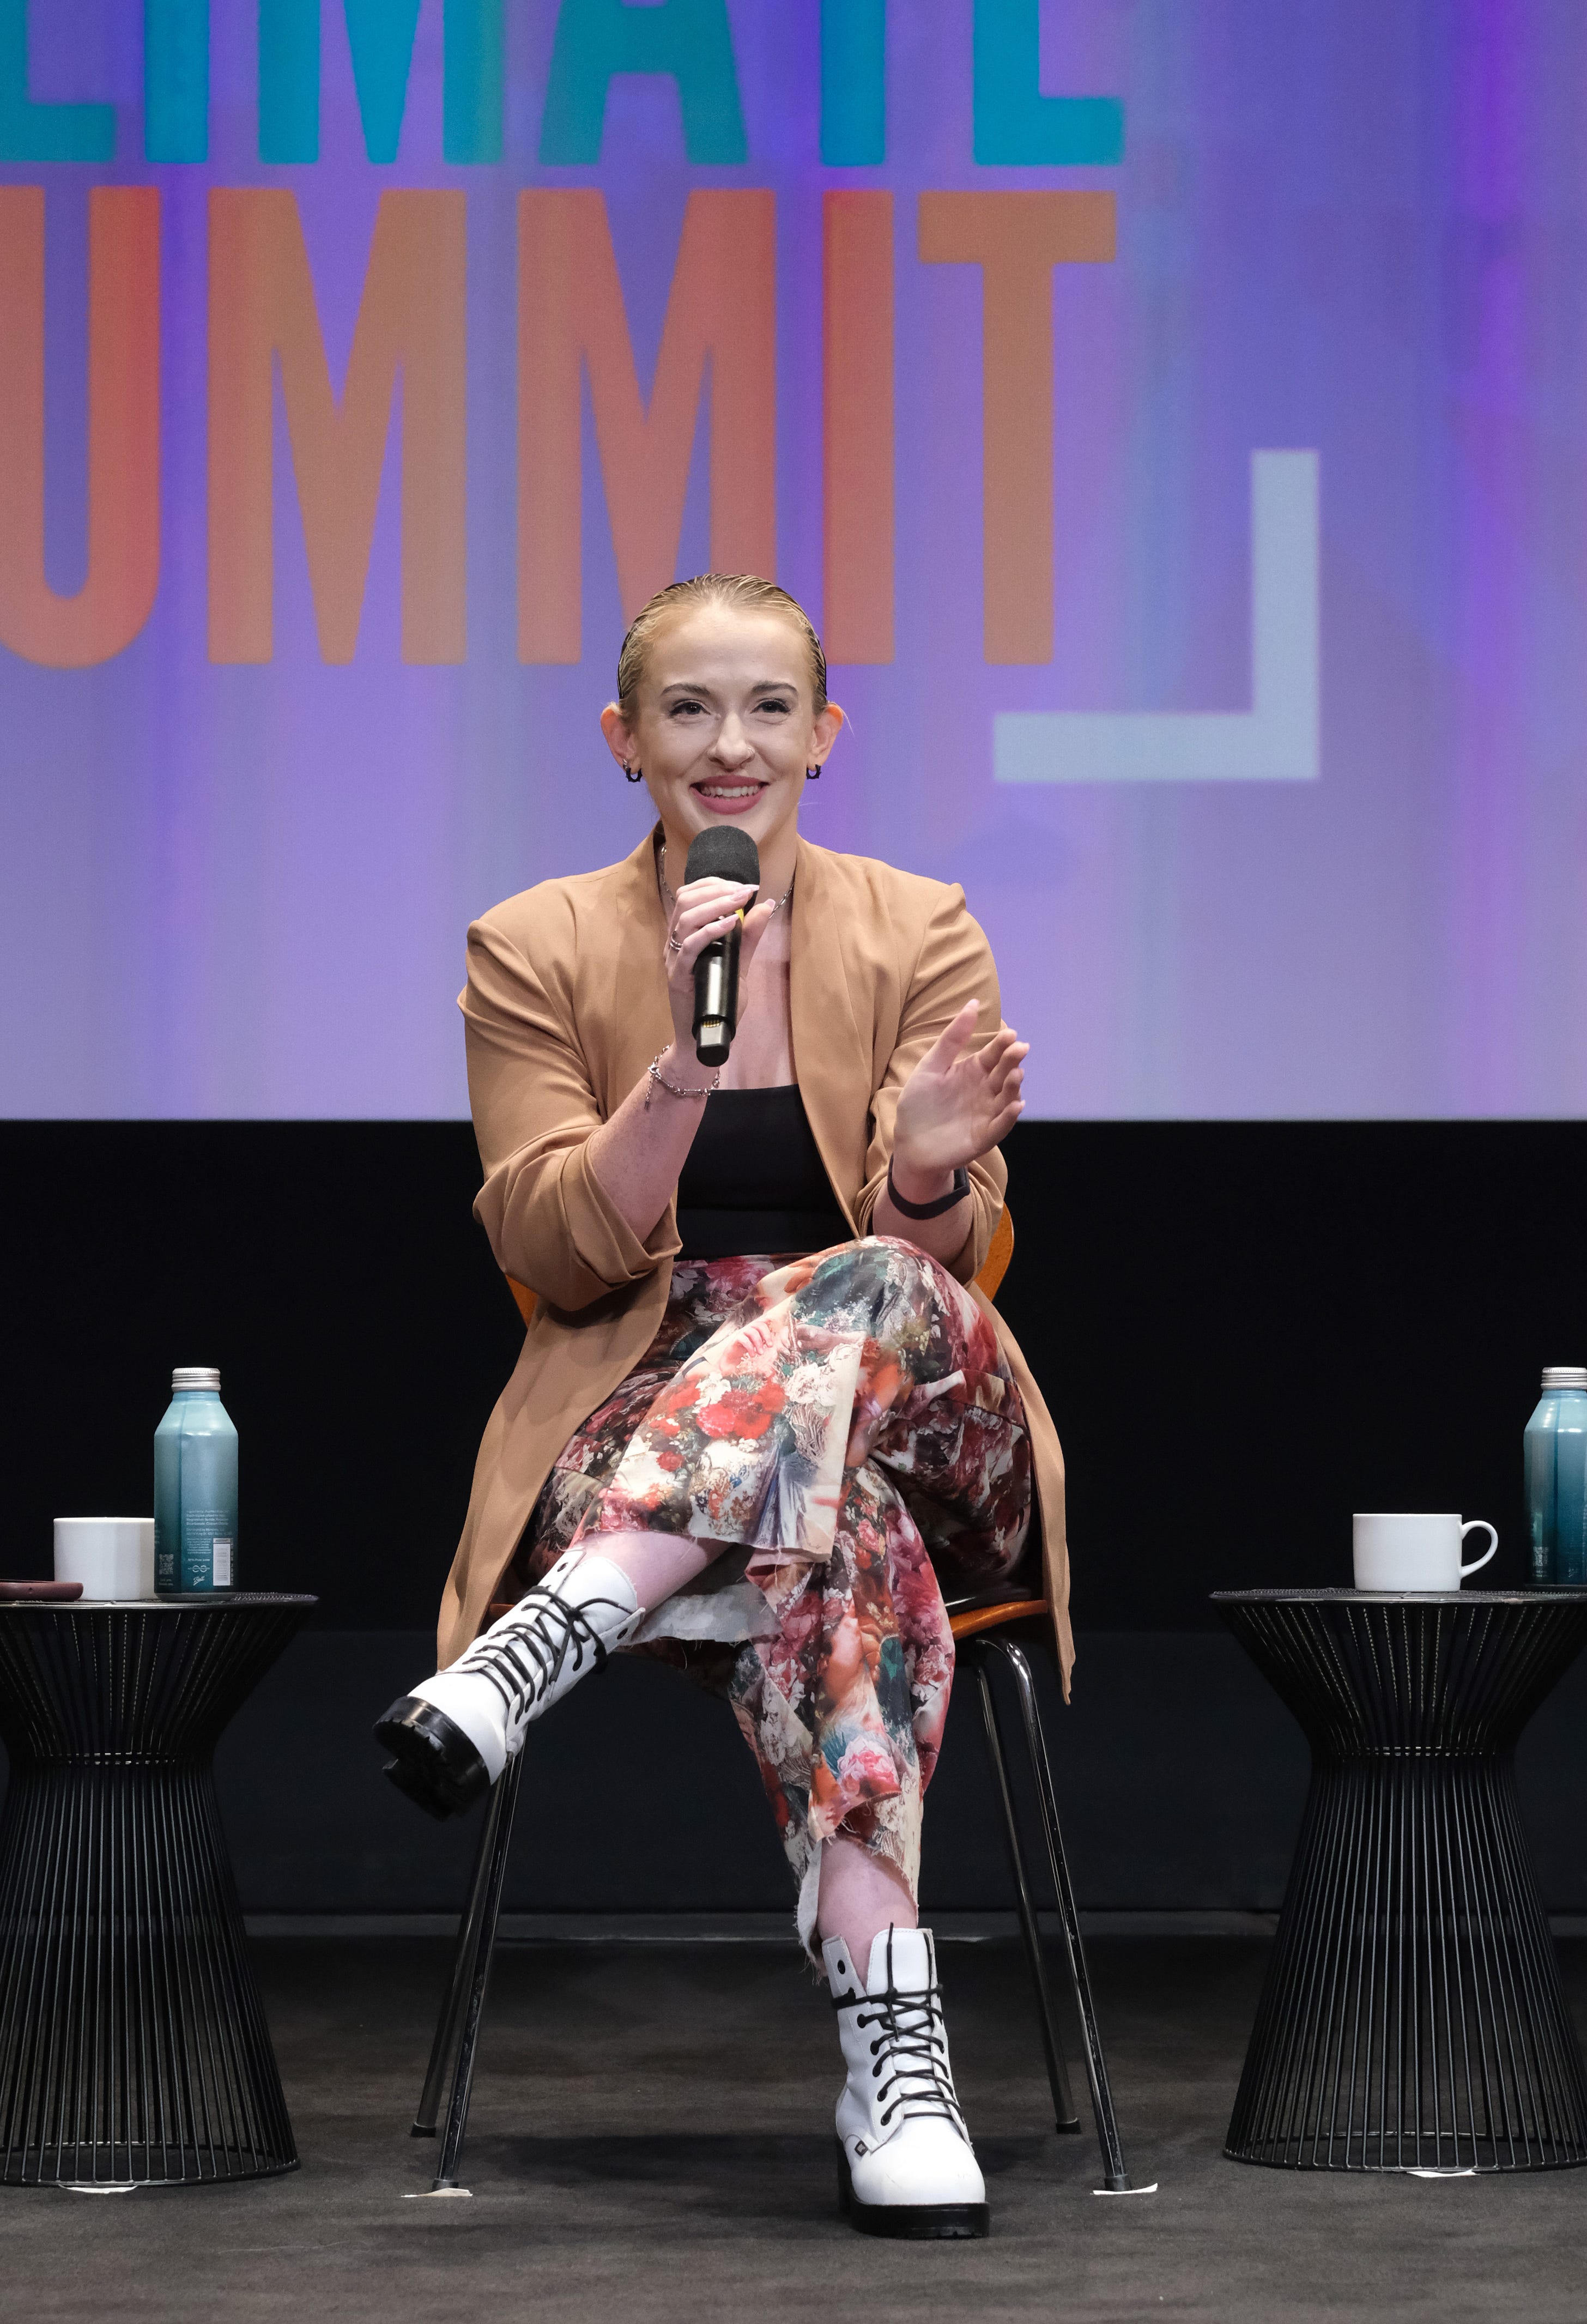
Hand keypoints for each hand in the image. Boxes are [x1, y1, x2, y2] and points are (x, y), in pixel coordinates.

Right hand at [662, 877, 777, 1065]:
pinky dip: (710, 931)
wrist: (705, 1038)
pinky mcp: (678, 977)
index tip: (742, 884)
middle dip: (717, 889)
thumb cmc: (718, 1001)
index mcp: (686, 935)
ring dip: (715, 904)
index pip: (690, 895)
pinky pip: (689, 947)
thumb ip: (750, 937)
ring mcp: (675, 960)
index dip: (714, 883)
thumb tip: (766, 905)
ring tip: (740, 900)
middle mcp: (676, 943)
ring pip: (685, 919)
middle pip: (686, 900)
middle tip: (745, 890)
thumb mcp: (739, 963)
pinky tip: (730, 923)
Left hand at [891, 1001, 1026, 1191]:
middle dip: (1012, 1061)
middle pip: (1004, 1073)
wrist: (908, 1143)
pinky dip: (1008, 1117)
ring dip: (1014, 1087)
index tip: (1010, 1034)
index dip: (1002, 1044)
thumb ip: (952, 1039)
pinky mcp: (984, 1137)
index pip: (993, 1054)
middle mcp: (985, 1091)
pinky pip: (1000, 1126)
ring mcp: (987, 1114)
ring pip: (1007, 1098)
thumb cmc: (919, 1104)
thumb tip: (973, 1003)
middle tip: (1019, 1049)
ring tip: (1016, 1074)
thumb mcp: (931, 1067)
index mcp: (974, 1071)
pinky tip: (1015, 1105)